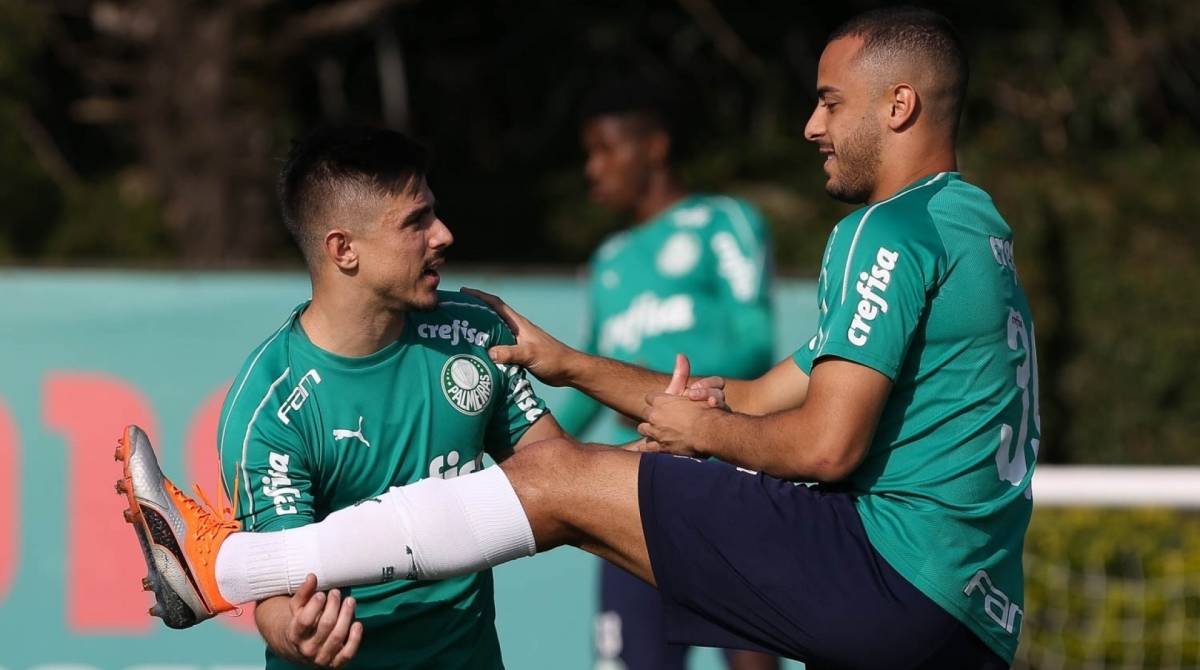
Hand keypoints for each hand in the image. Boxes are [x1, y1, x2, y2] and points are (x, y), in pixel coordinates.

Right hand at [283, 575, 362, 667]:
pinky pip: (347, 653)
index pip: (305, 621)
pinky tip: (357, 624)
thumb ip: (304, 592)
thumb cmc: (300, 622)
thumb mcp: (297, 607)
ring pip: (337, 636)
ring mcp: (321, 658)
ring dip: (346, 616)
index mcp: (294, 635)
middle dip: (333, 606)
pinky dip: (355, 638)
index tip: (321, 594)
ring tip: (350, 601)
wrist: (299, 647)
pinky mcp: (334, 663)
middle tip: (336, 593)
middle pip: (325, 625)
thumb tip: (312, 577)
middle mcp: (307, 649)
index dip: (314, 606)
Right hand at [461, 287, 577, 385]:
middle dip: (474, 311)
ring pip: (494, 331)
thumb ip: (510, 353)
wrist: (568, 370)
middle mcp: (516, 329)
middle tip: (456, 312)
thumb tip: (488, 352)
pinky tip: (478, 354)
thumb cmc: (552, 359)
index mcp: (518, 324)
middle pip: (492, 315)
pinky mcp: (519, 353)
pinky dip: (488, 347)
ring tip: (461, 333)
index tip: (463, 292)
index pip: (496, 304)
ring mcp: (518, 341)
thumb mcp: (530, 355)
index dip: (479, 296)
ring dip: (480, 330)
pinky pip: (499, 346)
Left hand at [636, 355, 722, 456]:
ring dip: (649, 431)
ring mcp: (655, 433)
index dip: (657, 401)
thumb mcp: (695, 388)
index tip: (661, 404)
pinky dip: (647, 447)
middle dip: (652, 417)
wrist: (708, 433)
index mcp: (661, 401)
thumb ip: (683, 373)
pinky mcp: (658, 448)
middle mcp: (654, 416)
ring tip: (657, 433)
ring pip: (643, 430)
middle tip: (659, 420)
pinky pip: (646, 447)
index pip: (651, 398)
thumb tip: (680, 355)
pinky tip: (650, 447)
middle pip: (646, 415)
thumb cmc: (704, 409)